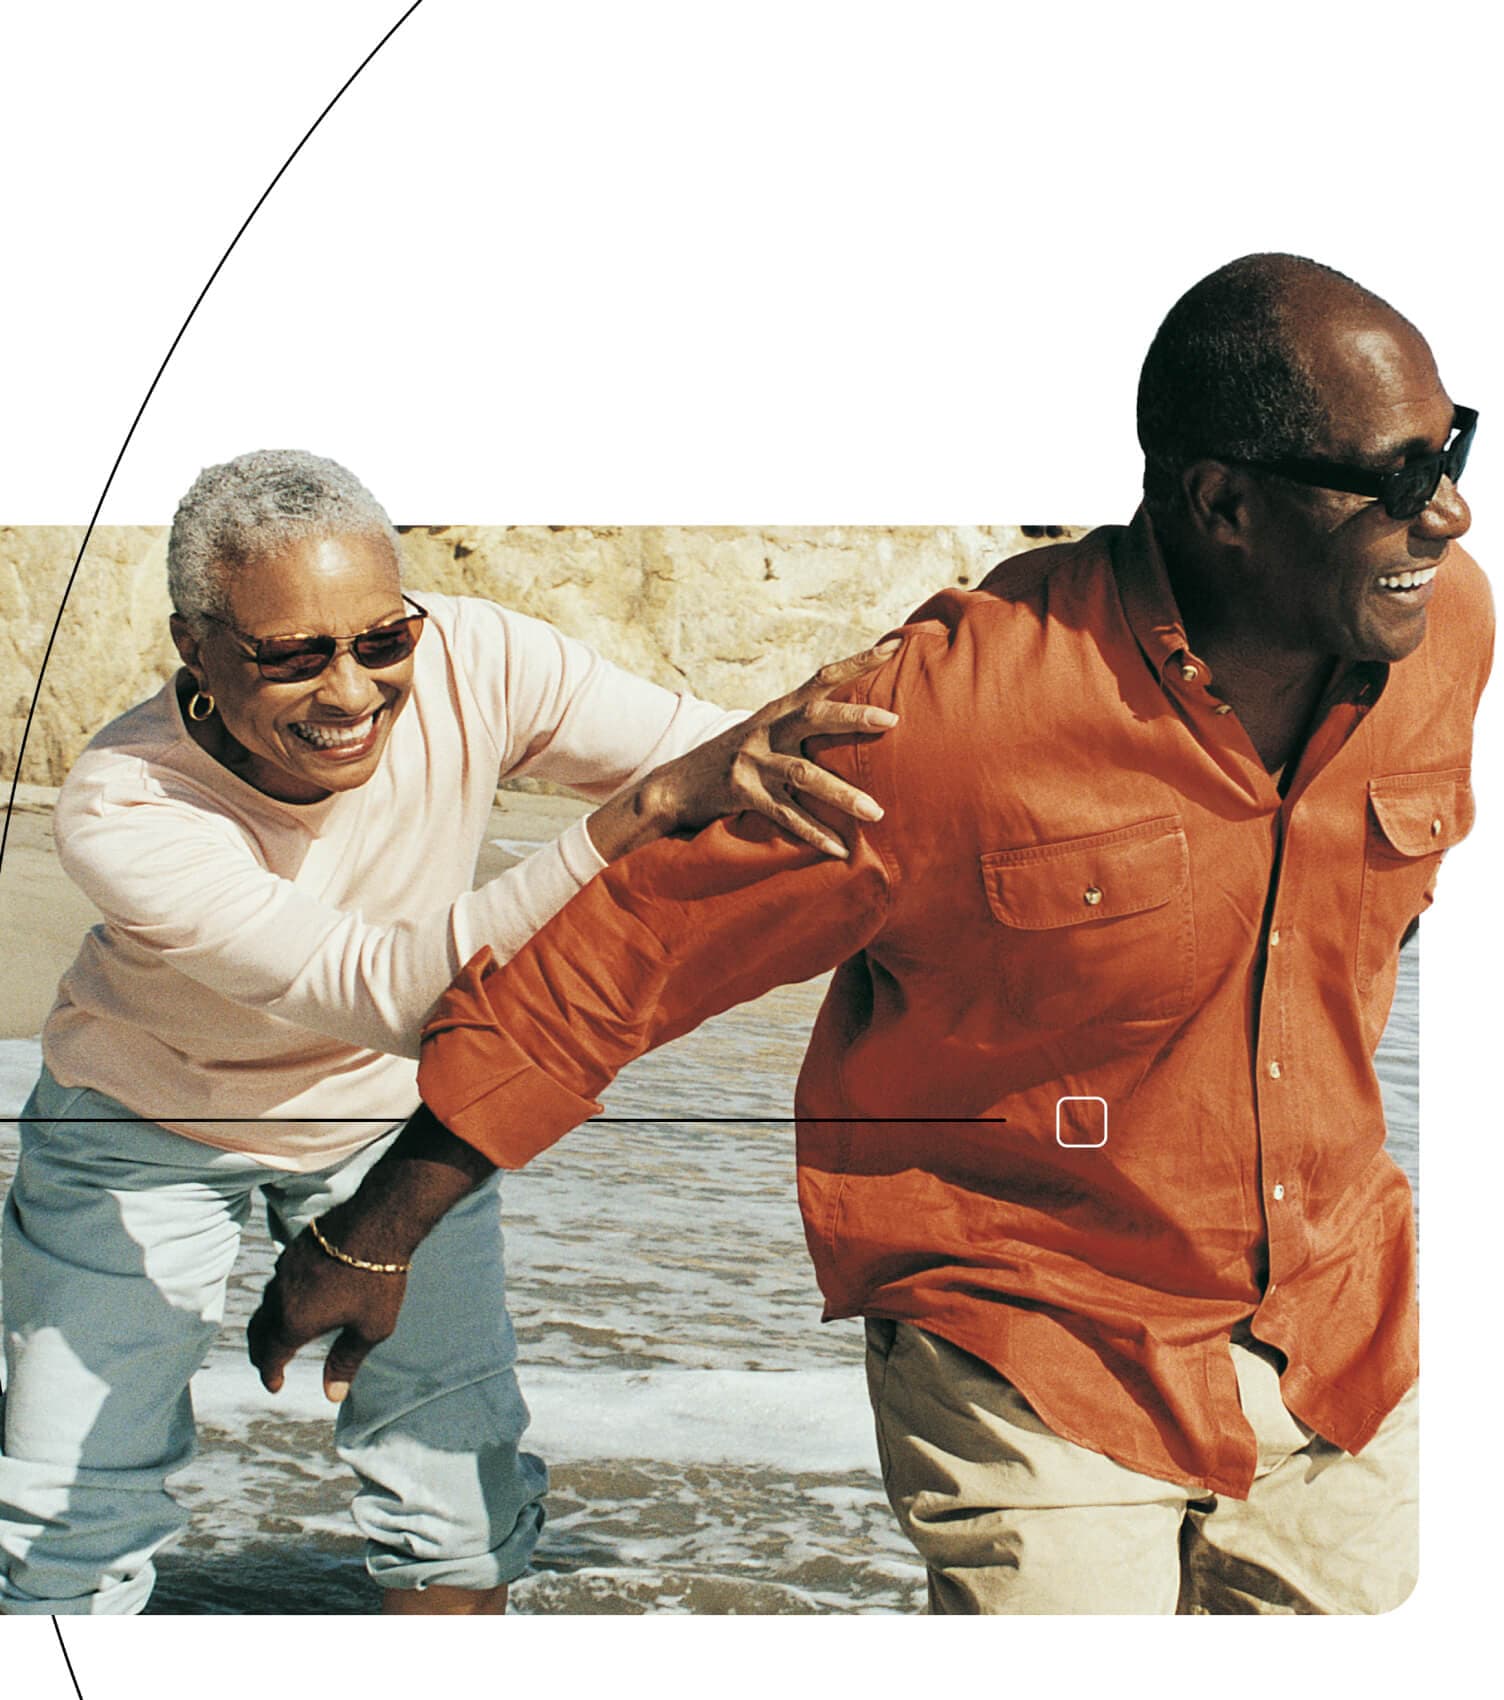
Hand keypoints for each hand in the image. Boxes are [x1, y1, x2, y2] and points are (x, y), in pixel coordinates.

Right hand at [246, 1224, 407, 1402]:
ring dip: (267, 1323)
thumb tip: (332, 1394)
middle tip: (267, 1364)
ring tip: (277, 1333)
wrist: (377, 1222)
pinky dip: (279, 1298)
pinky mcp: (294, 1249)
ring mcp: (285, 1270)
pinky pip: (279, 1280)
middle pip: (259, 1331)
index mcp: (295, 1321)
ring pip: (267, 1303)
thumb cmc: (377, 1278)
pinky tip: (294, 1297)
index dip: (270, 1374)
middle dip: (261, 1352)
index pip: (271, 1356)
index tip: (275, 1386)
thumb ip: (346, 1361)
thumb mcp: (370, 1328)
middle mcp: (281, 1296)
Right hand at [592, 637, 902, 860]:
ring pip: (804, 775)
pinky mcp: (742, 794)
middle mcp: (766, 730)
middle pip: (814, 717)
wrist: (677, 784)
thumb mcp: (766, 730)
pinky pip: (785, 817)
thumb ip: (802, 723)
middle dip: (853, 718)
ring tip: (876, 812)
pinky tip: (840, 850)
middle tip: (892, 721)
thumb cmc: (735, 757)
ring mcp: (752, 762)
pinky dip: (814, 834)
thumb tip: (854, 719)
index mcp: (778, 710)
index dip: (858, 661)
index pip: (822, 678)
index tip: (894, 646)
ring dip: (842, 795)